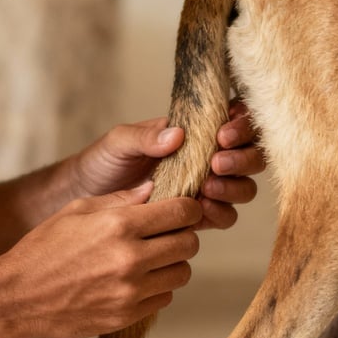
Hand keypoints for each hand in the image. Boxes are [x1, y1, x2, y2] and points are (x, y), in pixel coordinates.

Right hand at [1, 183, 201, 337]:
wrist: (18, 297)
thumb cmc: (44, 248)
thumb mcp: (77, 210)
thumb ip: (120, 199)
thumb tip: (154, 189)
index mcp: (120, 225)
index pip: (182, 213)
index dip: (188, 209)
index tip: (182, 211)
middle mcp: (130, 258)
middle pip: (189, 244)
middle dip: (182, 236)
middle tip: (165, 235)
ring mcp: (131, 291)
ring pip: (182, 273)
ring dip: (171, 264)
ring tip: (150, 259)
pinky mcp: (128, 315)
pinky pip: (164, 298)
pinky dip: (157, 289)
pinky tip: (135, 281)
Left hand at [70, 100, 264, 229]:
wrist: (86, 199)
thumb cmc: (103, 163)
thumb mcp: (118, 141)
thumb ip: (144, 136)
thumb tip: (177, 135)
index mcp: (193, 132)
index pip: (235, 121)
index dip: (241, 126)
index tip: (223, 134)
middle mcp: (205, 158)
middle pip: (250, 156)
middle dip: (242, 158)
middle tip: (216, 162)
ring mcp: (204, 188)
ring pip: (243, 188)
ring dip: (233, 187)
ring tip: (206, 188)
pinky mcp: (196, 216)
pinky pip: (224, 216)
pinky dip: (220, 212)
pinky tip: (201, 210)